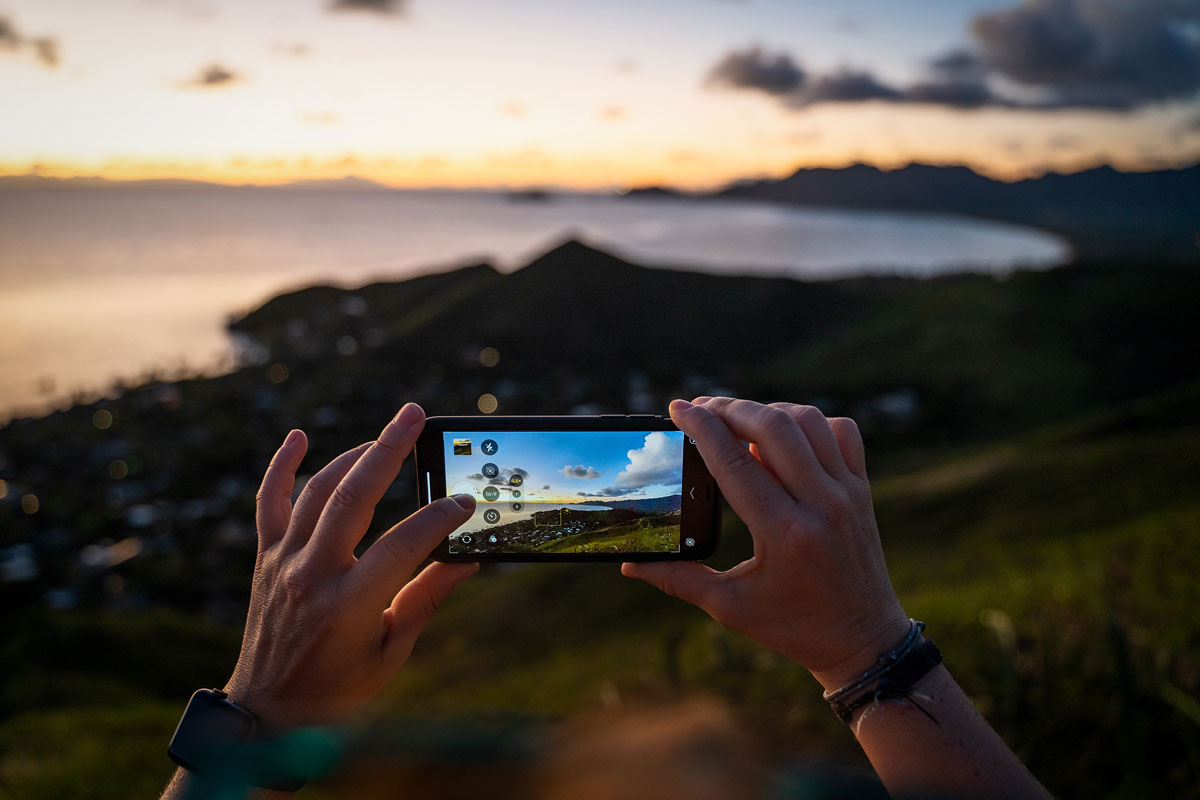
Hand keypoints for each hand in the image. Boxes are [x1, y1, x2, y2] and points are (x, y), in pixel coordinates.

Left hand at [224, 403, 476, 729]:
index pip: (403, 543)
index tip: (465, 501)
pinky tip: (298, 437)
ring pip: (317, 491)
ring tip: (383, 436)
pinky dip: (281, 467)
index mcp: (349, 604)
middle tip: (415, 414)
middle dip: (389, 449)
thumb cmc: (338, 690)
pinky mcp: (265, 559)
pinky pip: (269, 502)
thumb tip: (466, 558)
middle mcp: (312, 575)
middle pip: (354, 495)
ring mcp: (284, 562)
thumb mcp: (391, 651)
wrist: (266, 715)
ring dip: (351, 455)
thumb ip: (426, 598)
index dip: (439, 517)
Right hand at [623, 397, 909, 689]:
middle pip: (773, 427)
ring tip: (739, 420)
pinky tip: (786, 435)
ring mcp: (847, 493)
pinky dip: (812, 423)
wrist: (864, 641)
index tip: (678, 409)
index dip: (702, 429)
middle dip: (730, 409)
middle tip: (702, 408)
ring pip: (808, 422)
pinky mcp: (862, 490)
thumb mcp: (730, 607)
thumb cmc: (793, 627)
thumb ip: (678, 580)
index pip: (735, 463)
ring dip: (768, 411)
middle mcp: (821, 505)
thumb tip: (629, 564)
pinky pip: (842, 433)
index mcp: (784, 534)